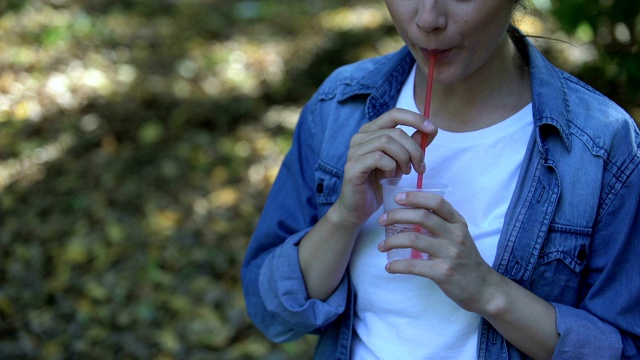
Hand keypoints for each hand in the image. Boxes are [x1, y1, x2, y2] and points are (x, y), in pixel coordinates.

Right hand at [332, 108, 437, 227]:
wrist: (359, 208)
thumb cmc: (379, 184)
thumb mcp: (401, 162)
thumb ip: (413, 145)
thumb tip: (432, 130)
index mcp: (371, 131)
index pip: (394, 113)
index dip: (415, 119)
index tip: (433, 129)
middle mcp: (360, 137)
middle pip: (395, 131)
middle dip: (414, 149)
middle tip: (420, 167)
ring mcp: (354, 150)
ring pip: (386, 142)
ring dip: (403, 158)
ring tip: (406, 172)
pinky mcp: (352, 166)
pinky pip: (378, 158)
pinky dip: (390, 167)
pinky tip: (390, 177)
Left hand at [377, 190, 496, 312]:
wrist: (483, 288)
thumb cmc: (466, 260)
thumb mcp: (459, 236)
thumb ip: (441, 223)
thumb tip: (411, 213)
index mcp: (458, 223)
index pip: (437, 202)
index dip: (415, 196)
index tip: (397, 198)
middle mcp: (455, 235)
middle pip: (422, 217)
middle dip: (396, 216)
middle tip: (382, 221)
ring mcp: (450, 254)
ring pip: (413, 239)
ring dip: (392, 241)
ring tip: (381, 246)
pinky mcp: (443, 272)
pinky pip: (413, 265)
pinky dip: (397, 265)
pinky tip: (390, 267)